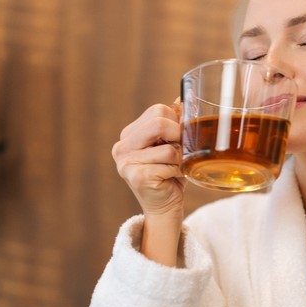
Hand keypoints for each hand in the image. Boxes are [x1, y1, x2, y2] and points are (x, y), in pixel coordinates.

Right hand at [112, 101, 184, 218]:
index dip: (177, 122)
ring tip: (175, 169)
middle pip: (160, 123)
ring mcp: (126, 162)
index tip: (180, 139)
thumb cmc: (170, 175)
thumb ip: (174, 123)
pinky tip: (172, 179)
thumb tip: (183, 98)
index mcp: (129, 134)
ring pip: (169, 148)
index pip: (159, 110)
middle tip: (182, 151)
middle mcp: (122, 146)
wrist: (164, 208)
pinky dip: (179, 172)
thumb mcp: (172, 145)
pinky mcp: (136, 176)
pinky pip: (170, 165)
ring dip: (181, 160)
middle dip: (179, 136)